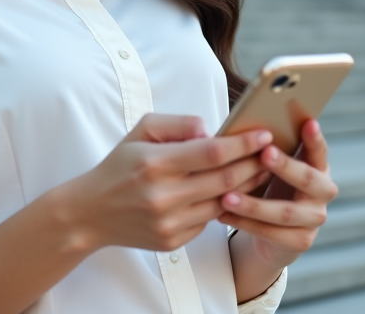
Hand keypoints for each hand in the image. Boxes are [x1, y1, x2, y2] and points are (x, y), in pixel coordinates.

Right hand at [58, 114, 271, 253]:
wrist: (91, 212)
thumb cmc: (119, 166)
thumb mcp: (140, 131)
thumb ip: (177, 123)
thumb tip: (210, 129)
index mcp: (155, 163)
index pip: (211, 152)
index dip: (242, 143)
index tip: (263, 134)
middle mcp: (163, 195)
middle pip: (225, 179)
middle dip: (254, 164)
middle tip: (273, 152)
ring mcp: (169, 222)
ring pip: (223, 203)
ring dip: (247, 186)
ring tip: (260, 170)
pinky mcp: (173, 241)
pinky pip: (208, 220)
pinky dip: (223, 205)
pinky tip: (232, 192)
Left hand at [218, 119, 337, 270]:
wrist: (274, 231)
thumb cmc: (272, 186)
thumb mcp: (274, 166)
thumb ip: (270, 149)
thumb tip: (246, 130)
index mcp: (318, 167)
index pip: (320, 151)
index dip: (315, 139)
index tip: (308, 123)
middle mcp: (323, 192)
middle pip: (308, 179)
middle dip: (285, 166)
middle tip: (265, 153)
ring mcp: (314, 218)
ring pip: (285, 212)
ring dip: (254, 205)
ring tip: (227, 197)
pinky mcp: (300, 241)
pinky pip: (271, 233)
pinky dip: (244, 223)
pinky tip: (223, 214)